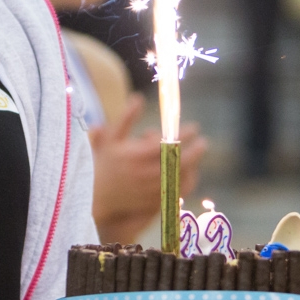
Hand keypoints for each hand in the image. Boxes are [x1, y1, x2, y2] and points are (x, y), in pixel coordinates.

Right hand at [90, 95, 206, 244]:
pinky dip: (187, 182)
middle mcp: (144, 173)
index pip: (166, 143)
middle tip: (203, 142)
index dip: (183, 135)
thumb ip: (126, 118)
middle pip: (178, 162)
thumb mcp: (111, 138)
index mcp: (135, 156)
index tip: (194, 128)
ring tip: (196, 155)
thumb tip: (139, 97)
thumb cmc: (104, 163)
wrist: (96, 195)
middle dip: (195, 151)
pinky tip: (190, 173)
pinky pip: (177, 192)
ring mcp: (150, 189)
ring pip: (180, 178)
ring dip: (192, 166)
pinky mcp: (154, 202)